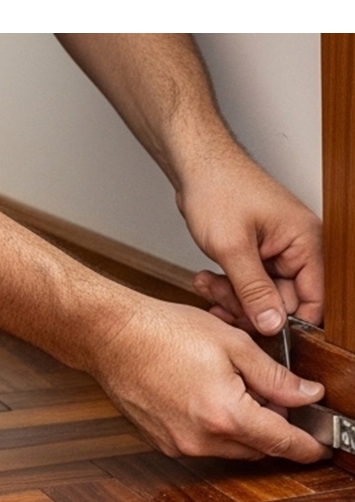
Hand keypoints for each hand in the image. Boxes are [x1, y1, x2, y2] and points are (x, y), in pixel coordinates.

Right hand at [90, 297, 328, 461]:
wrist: (111, 336)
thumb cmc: (163, 332)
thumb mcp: (232, 343)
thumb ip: (275, 376)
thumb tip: (307, 395)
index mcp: (225, 415)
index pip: (282, 443)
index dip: (307, 446)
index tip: (319, 446)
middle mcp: (201, 439)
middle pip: (257, 449)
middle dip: (272, 429)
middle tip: (272, 397)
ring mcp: (178, 444)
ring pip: (229, 448)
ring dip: (241, 428)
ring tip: (230, 387)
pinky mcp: (161, 441)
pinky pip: (202, 443)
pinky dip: (213, 427)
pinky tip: (203, 394)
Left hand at [178, 151, 322, 333]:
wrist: (196, 166)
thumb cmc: (217, 190)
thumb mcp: (232, 248)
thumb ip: (252, 290)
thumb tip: (272, 324)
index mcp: (305, 242)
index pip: (312, 299)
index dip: (284, 320)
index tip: (256, 329)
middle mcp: (296, 247)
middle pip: (282, 301)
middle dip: (246, 305)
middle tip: (217, 301)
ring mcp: (275, 250)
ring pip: (259, 294)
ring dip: (230, 296)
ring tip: (206, 283)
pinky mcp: (256, 252)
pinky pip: (246, 282)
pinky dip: (226, 285)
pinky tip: (206, 278)